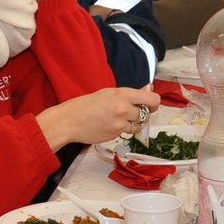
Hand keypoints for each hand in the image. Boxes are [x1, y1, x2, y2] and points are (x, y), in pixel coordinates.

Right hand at [36, 86, 161, 149]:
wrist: (69, 120)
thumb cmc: (86, 105)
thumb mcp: (108, 93)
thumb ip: (129, 94)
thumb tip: (149, 88)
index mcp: (122, 94)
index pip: (152, 99)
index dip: (153, 103)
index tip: (149, 105)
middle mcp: (124, 108)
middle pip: (147, 113)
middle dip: (142, 114)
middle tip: (131, 113)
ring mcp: (120, 123)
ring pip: (139, 125)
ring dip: (133, 124)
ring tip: (118, 120)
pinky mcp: (116, 134)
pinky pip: (127, 132)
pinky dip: (122, 130)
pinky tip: (109, 126)